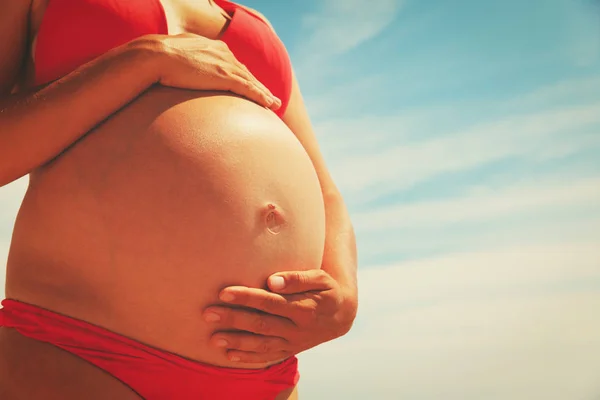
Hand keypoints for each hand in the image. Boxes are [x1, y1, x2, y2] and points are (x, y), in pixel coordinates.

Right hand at [134, 33, 280, 109]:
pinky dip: (261, 96)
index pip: (233, 64)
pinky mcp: (225, 76)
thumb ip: (184, 64)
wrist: (156, 56)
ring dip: (265, 94)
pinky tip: (270, 104)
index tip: (249, 85)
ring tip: (274, 104)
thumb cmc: (158, 58)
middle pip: (246, 72)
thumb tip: (177, 73)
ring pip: (252, 81)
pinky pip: (249, 88)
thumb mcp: (175, 58)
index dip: (243, 76)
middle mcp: (224, 54)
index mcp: (213, 48)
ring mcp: (226, 64)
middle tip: (270, 97)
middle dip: (259, 85)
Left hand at [203, 269, 357, 363]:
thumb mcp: (321, 278)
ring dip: (236, 341)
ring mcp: (293, 342)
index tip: (224, 292)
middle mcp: (297, 329)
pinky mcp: (289, 350)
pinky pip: (267, 357)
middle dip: (233, 319)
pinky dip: (248, 357)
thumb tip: (273, 280)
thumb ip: (298, 278)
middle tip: (208, 313)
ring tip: (213, 339)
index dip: (247, 297)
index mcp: (304, 308)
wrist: (341, 316)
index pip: (270, 302)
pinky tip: (229, 355)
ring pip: (261, 344)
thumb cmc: (327, 290)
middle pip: (261, 324)